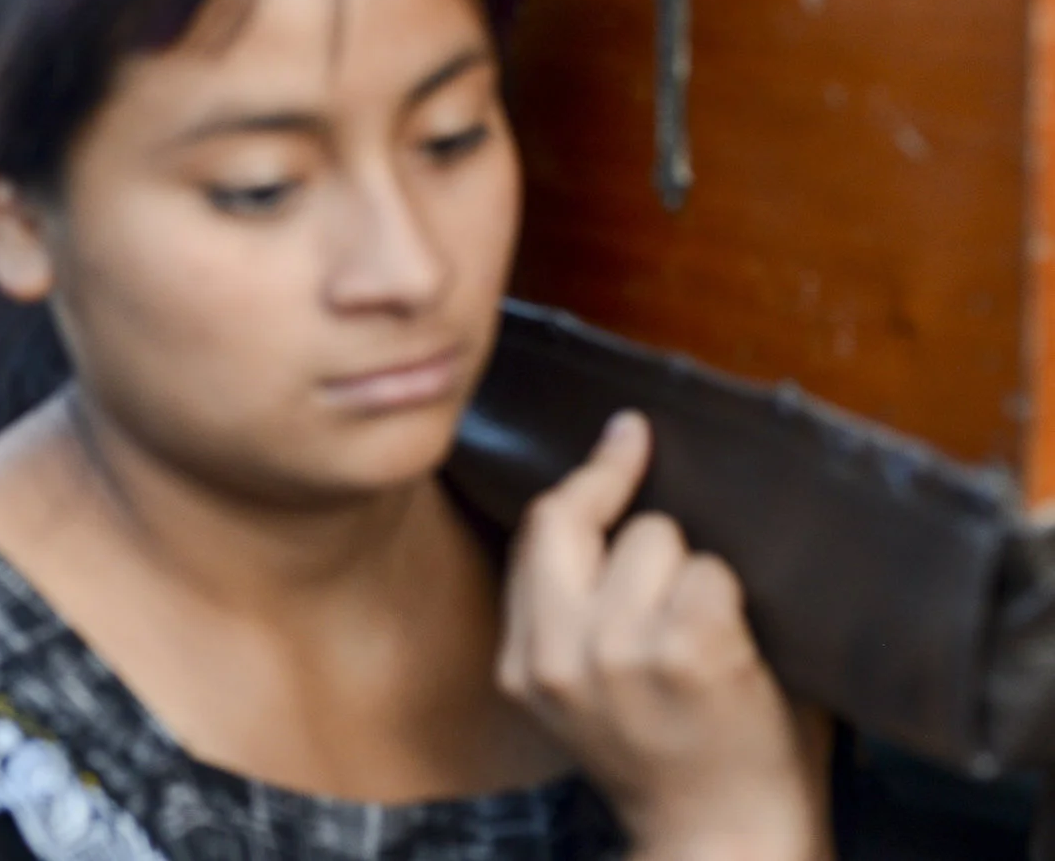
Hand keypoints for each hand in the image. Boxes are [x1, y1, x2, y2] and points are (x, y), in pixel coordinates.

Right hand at [497, 412, 830, 860]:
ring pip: (660, 538)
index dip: (585, 480)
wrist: (726, 846)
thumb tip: (608, 499)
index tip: (624, 438)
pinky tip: (736, 651)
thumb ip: (575, 612)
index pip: (539, 531)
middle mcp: (557, 653)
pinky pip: (711, 573)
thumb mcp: (586, 694)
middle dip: (633, 513)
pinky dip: (733, 601)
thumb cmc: (676, 764)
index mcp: (522, 664)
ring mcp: (617, 651)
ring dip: (695, 572)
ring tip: (708, 636)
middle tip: (664, 508)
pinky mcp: (684, 651)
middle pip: (580, 518)